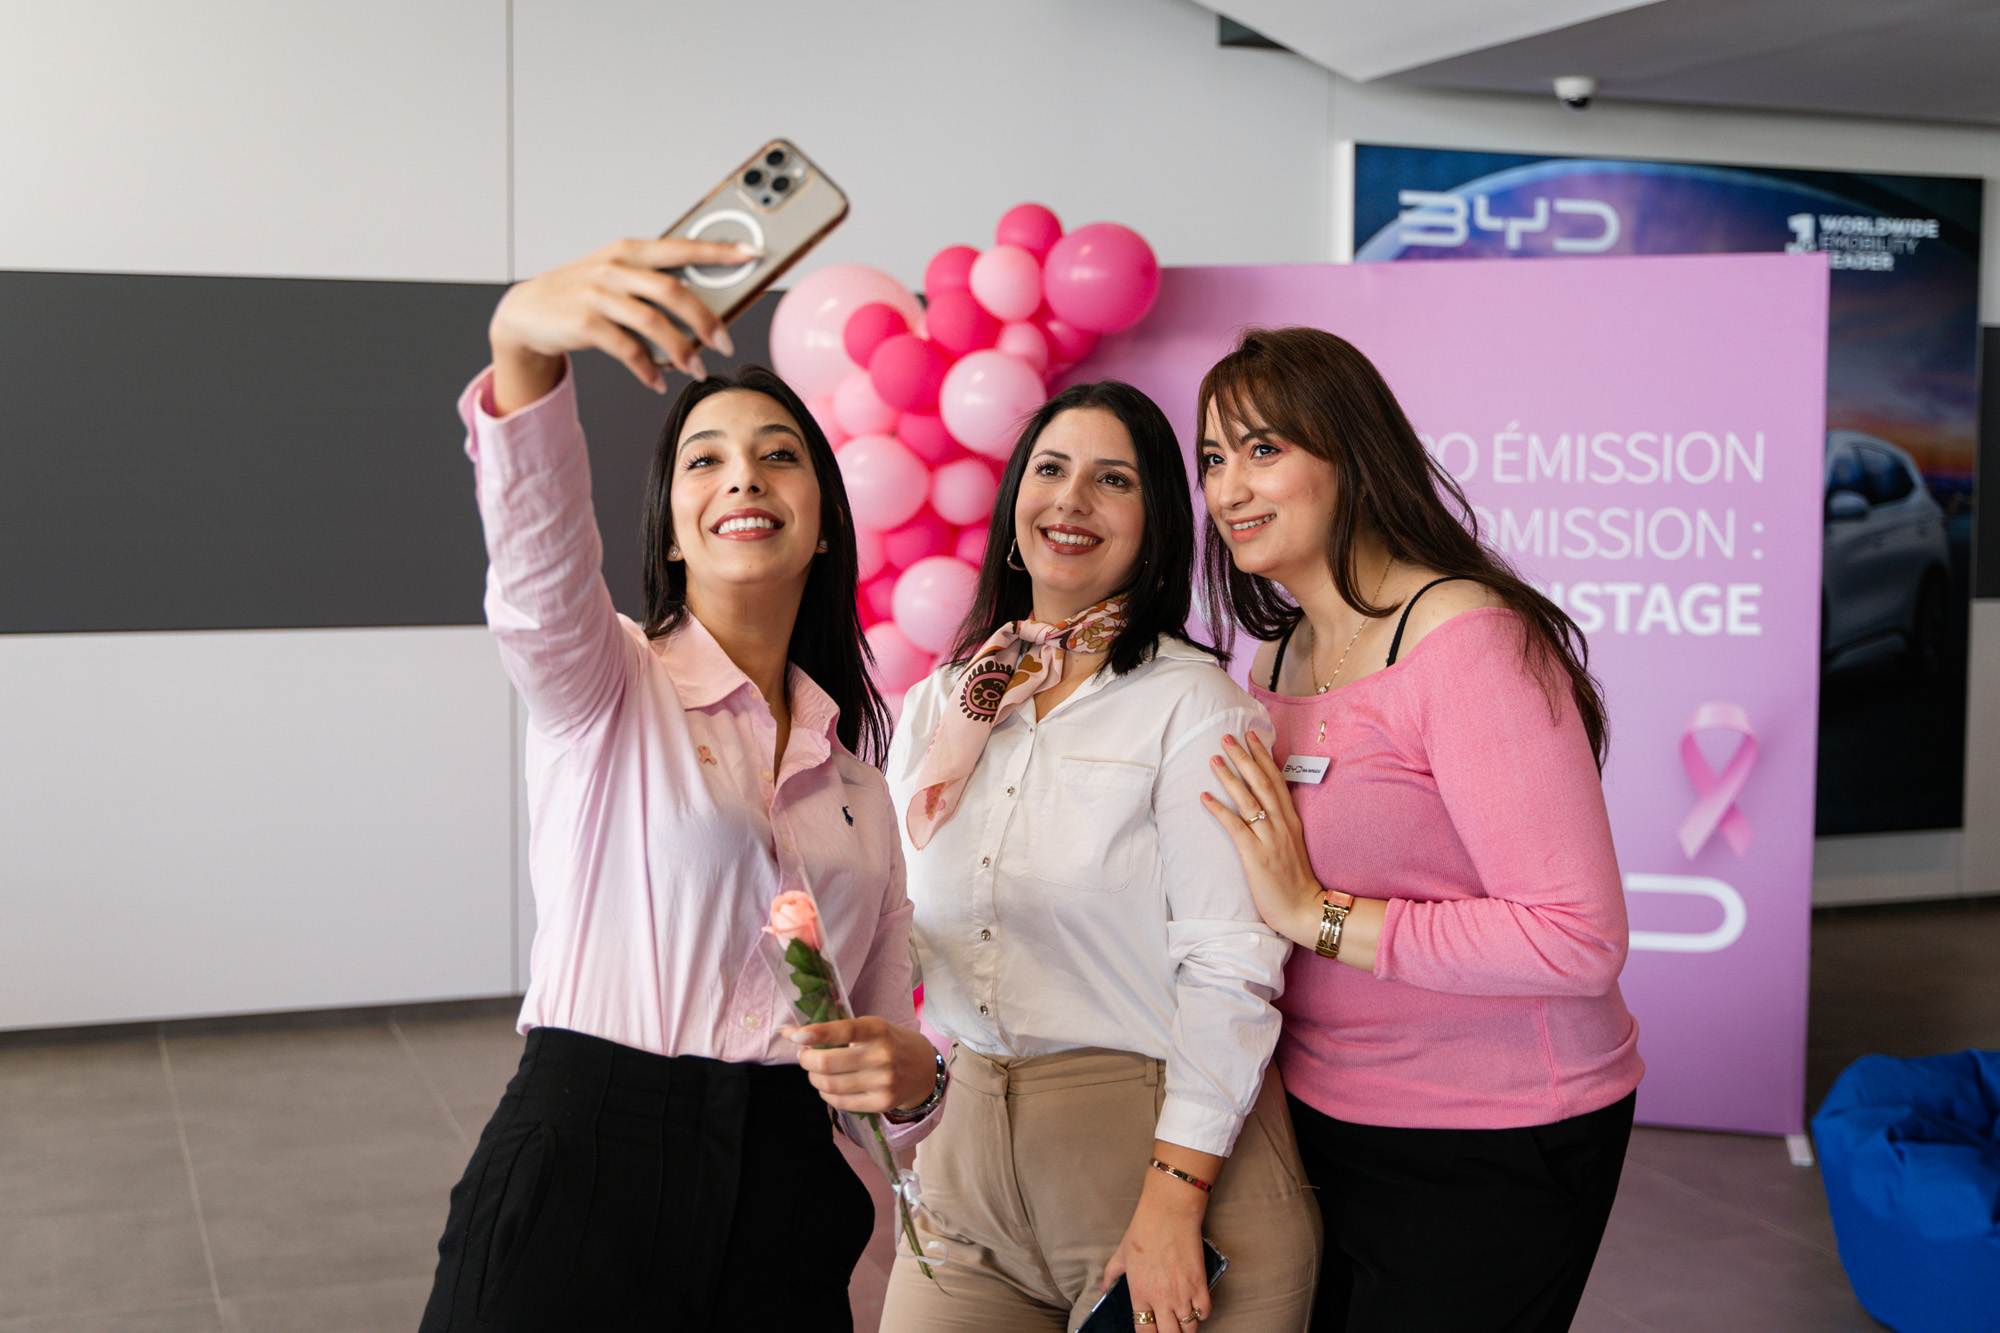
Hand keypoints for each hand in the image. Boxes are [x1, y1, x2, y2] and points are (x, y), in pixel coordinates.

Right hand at [487, 236, 759, 410]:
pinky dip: (647, 369)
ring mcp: (598, 294)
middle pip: (674, 290)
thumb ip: (656, 283)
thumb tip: (708, 307)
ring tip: (695, 370)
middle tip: (726, 343)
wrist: (526, 312)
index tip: (753, 254)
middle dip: (707, 320)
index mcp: (630, 250)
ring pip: (653, 322)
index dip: (719, 250)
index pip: (682, 246)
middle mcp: (615, 268)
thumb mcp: (617, 278)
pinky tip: (658, 381)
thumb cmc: (583, 294)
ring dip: (681, 351)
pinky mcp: (584, 323)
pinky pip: (627, 349)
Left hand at [788, 1016, 939, 1114]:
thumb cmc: (890, 1043)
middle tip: (804, 1055)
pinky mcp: (881, 1103)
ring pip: (829, 1085)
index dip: (815, 1033)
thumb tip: (790, 1033)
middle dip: (806, 1059)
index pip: (843, 1031)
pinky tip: (828, 1085)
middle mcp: (881, 1056)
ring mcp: (883, 1082)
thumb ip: (836, 1030)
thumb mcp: (871, 1027)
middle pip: (827, 1062)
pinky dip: (825, 1094)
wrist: (924, 1069)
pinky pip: (839, 1102)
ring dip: (813, 1078)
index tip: (795, 1036)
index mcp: (878, 1030)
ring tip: (815, 1071)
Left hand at [1102, 1162, 1213, 1326]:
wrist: (1169, 1212)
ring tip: (1183, 1319)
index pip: (1144, 1330)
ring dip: (1186, 1326)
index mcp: (1139, 1292)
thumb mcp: (1121, 1252)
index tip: (1152, 1330)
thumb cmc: (1144, 1229)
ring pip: (1189, 1328)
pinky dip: (1202, 1313)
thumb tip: (1103, 1287)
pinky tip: (1197, 1307)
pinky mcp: (1199, 1283)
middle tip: (1169, 1327)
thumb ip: (1111, 1273)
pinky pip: (1205, 1311)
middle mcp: (1161, 1298)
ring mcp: (1182, 1292)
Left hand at [1201, 733, 1327, 946]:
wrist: (1304, 909)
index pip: (1277, 780)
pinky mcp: (1257, 856)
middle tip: (1227, 737)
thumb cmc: (1295, 881)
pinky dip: (1219, 809)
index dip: (1263, 756)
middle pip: (1262, 782)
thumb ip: (1281, 824)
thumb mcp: (1292, 845)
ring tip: (1213, 758)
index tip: (1252, 736)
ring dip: (1229, 776)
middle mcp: (1282, 825)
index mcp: (1291, 821)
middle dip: (1244, 757)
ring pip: (1248, 800)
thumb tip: (1266, 806)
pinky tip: (1204, 797)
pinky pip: (1235, 827)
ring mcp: (1270, 839)